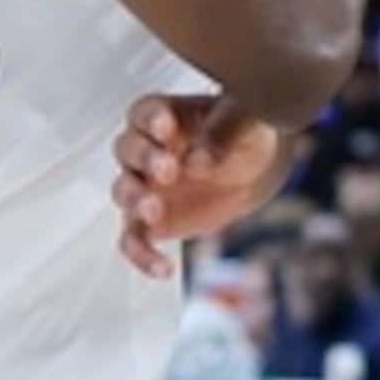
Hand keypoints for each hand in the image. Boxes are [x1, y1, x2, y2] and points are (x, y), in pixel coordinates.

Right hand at [112, 93, 289, 278]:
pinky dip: (142, 255)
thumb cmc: (244, 135)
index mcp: (166, 116)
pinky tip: (163, 267)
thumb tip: (198, 161)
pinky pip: (134, 240)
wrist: (255, 169)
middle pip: (128, 149)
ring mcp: (145, 187)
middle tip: (168, 171)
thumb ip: (223, 135)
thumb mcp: (246, 123)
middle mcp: (147, 150)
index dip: (150, 120)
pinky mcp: (150, 223)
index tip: (166, 128)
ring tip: (155, 211)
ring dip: (135, 201)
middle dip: (144, 160)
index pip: (145, 112)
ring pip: (124, 192)